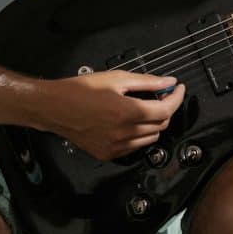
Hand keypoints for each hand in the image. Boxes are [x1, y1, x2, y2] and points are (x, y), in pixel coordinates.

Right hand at [38, 71, 184, 160]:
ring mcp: (116, 147)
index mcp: (128, 113)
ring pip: (150, 138)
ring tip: (145, 108)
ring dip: (154, 123)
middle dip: (166, 109)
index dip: (176, 98)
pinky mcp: (107, 154)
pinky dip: (139, 135)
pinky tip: (131, 122)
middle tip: (161, 95)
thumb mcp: (117, 78)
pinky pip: (134, 147)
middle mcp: (124, 133)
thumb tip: (168, 82)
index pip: (165, 110)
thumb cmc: (82, 89)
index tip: (178, 88)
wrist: (54, 107)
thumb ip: (147, 82)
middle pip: (161, 125)